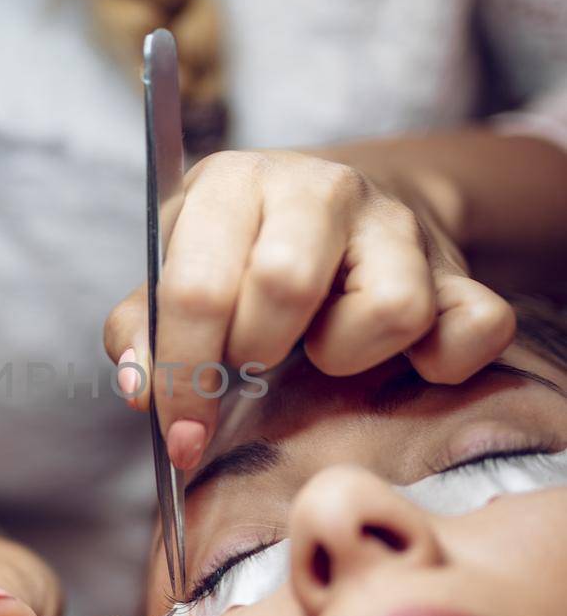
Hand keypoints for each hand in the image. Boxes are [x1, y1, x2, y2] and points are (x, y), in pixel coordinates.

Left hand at [105, 149, 514, 469]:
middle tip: (252, 362)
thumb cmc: (241, 253)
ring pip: (391, 309)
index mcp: (235, 182)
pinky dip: (443, 363)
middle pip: (286, 283)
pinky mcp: (459, 270)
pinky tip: (404, 361)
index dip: (183, 374)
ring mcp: (398, 226)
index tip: (181, 433)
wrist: (341, 206)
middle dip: (256, 350)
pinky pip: (476, 327)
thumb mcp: (175, 269)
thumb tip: (139, 387)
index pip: (198, 283)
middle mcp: (322, 188)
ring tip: (323, 346)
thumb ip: (144, 327)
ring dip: (348, 355)